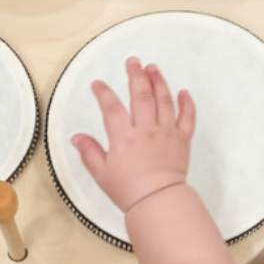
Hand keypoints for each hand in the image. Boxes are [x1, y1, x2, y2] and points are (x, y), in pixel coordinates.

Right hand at [71, 60, 195, 214]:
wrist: (158, 202)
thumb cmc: (128, 190)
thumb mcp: (101, 173)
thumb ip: (89, 152)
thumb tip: (77, 137)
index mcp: (124, 138)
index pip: (111, 108)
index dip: (103, 93)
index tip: (97, 84)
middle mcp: (146, 130)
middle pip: (141, 95)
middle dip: (135, 75)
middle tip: (132, 62)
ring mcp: (166, 133)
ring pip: (164, 100)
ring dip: (158, 81)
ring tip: (153, 68)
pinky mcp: (182, 140)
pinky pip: (187, 117)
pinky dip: (186, 103)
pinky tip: (183, 92)